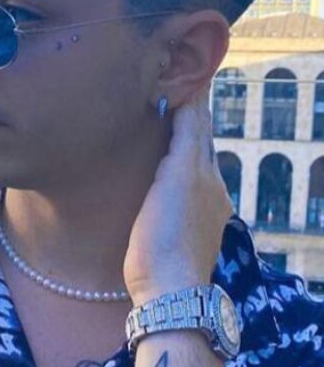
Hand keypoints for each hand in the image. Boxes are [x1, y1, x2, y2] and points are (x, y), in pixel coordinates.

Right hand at [123, 83, 233, 304]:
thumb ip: (187, 137)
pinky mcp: (178, 234)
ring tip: (162, 130)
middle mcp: (208, 192)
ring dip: (177, 149)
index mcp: (207, 175)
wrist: (166, 289)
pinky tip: (157, 178)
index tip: (181, 76)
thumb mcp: (179, 176)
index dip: (191, 102)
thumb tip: (191, 99)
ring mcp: (195, 215)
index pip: (199, 127)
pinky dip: (169, 174)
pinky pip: (175, 192)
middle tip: (170, 95)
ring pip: (187, 170)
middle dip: (186, 123)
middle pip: (197, 147)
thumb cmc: (168, 234)